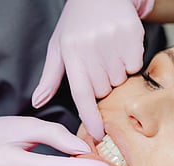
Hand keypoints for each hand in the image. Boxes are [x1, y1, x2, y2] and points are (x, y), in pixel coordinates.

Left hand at [32, 0, 154, 139]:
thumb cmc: (76, 24)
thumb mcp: (58, 47)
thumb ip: (50, 77)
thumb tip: (38, 102)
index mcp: (71, 52)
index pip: (82, 94)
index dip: (90, 117)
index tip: (98, 134)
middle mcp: (92, 48)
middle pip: (103, 90)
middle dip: (101, 85)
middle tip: (97, 64)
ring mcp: (113, 41)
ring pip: (120, 80)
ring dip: (115, 74)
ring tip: (108, 53)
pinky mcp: (132, 36)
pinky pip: (135, 67)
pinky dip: (130, 63)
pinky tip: (120, 48)